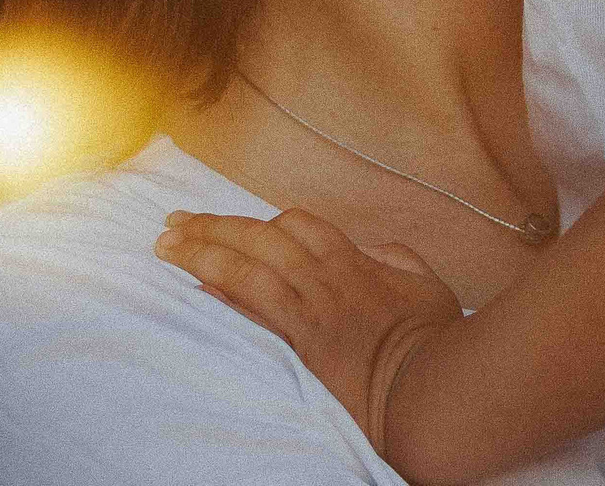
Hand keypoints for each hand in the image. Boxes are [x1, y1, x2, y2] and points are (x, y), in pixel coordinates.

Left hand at [156, 208, 461, 448]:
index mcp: (355, 262)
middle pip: (263, 236)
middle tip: (175, 222)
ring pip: (251, 263)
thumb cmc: (437, 340)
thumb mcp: (428, 286)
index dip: (260, 221)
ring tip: (167, 244)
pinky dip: (225, 290)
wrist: (433, 382)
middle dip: (216, 225)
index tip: (233, 224)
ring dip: (204, 249)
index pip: (300, 226)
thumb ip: (398, 260)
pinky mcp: (305, 341)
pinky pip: (258, 305)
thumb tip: (377, 249)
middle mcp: (328, 277)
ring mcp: (315, 308)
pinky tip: (197, 282)